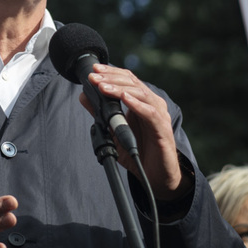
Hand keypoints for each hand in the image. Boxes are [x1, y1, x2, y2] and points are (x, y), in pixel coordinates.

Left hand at [81, 64, 190, 199]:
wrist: (155, 177)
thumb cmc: (138, 152)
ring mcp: (159, 116)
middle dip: (112, 78)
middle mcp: (152, 104)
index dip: (111, 73)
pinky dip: (137, 105)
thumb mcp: (114, 131)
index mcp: (142, 102)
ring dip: (120, 89)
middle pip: (133, 83)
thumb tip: (84, 96)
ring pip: (141, 94)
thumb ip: (101, 113)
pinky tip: (125, 99)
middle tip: (94, 77)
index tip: (94, 70)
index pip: (127, 80)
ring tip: (103, 87)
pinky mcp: (162, 130)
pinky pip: (150, 114)